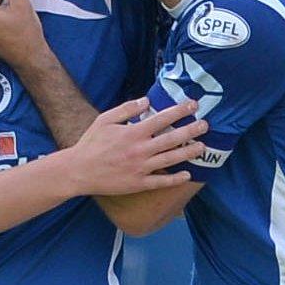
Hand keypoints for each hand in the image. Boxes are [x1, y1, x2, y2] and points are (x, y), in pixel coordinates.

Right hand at [71, 98, 206, 195]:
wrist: (78, 171)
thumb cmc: (91, 143)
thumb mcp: (105, 120)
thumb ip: (127, 109)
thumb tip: (146, 100)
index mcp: (133, 133)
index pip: (162, 118)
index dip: (180, 111)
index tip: (193, 105)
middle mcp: (140, 150)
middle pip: (172, 139)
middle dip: (191, 131)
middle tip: (205, 125)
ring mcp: (140, 168)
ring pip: (171, 159)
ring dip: (188, 153)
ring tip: (202, 146)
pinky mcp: (138, 183)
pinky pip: (160, 182)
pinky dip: (175, 179)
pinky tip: (187, 175)